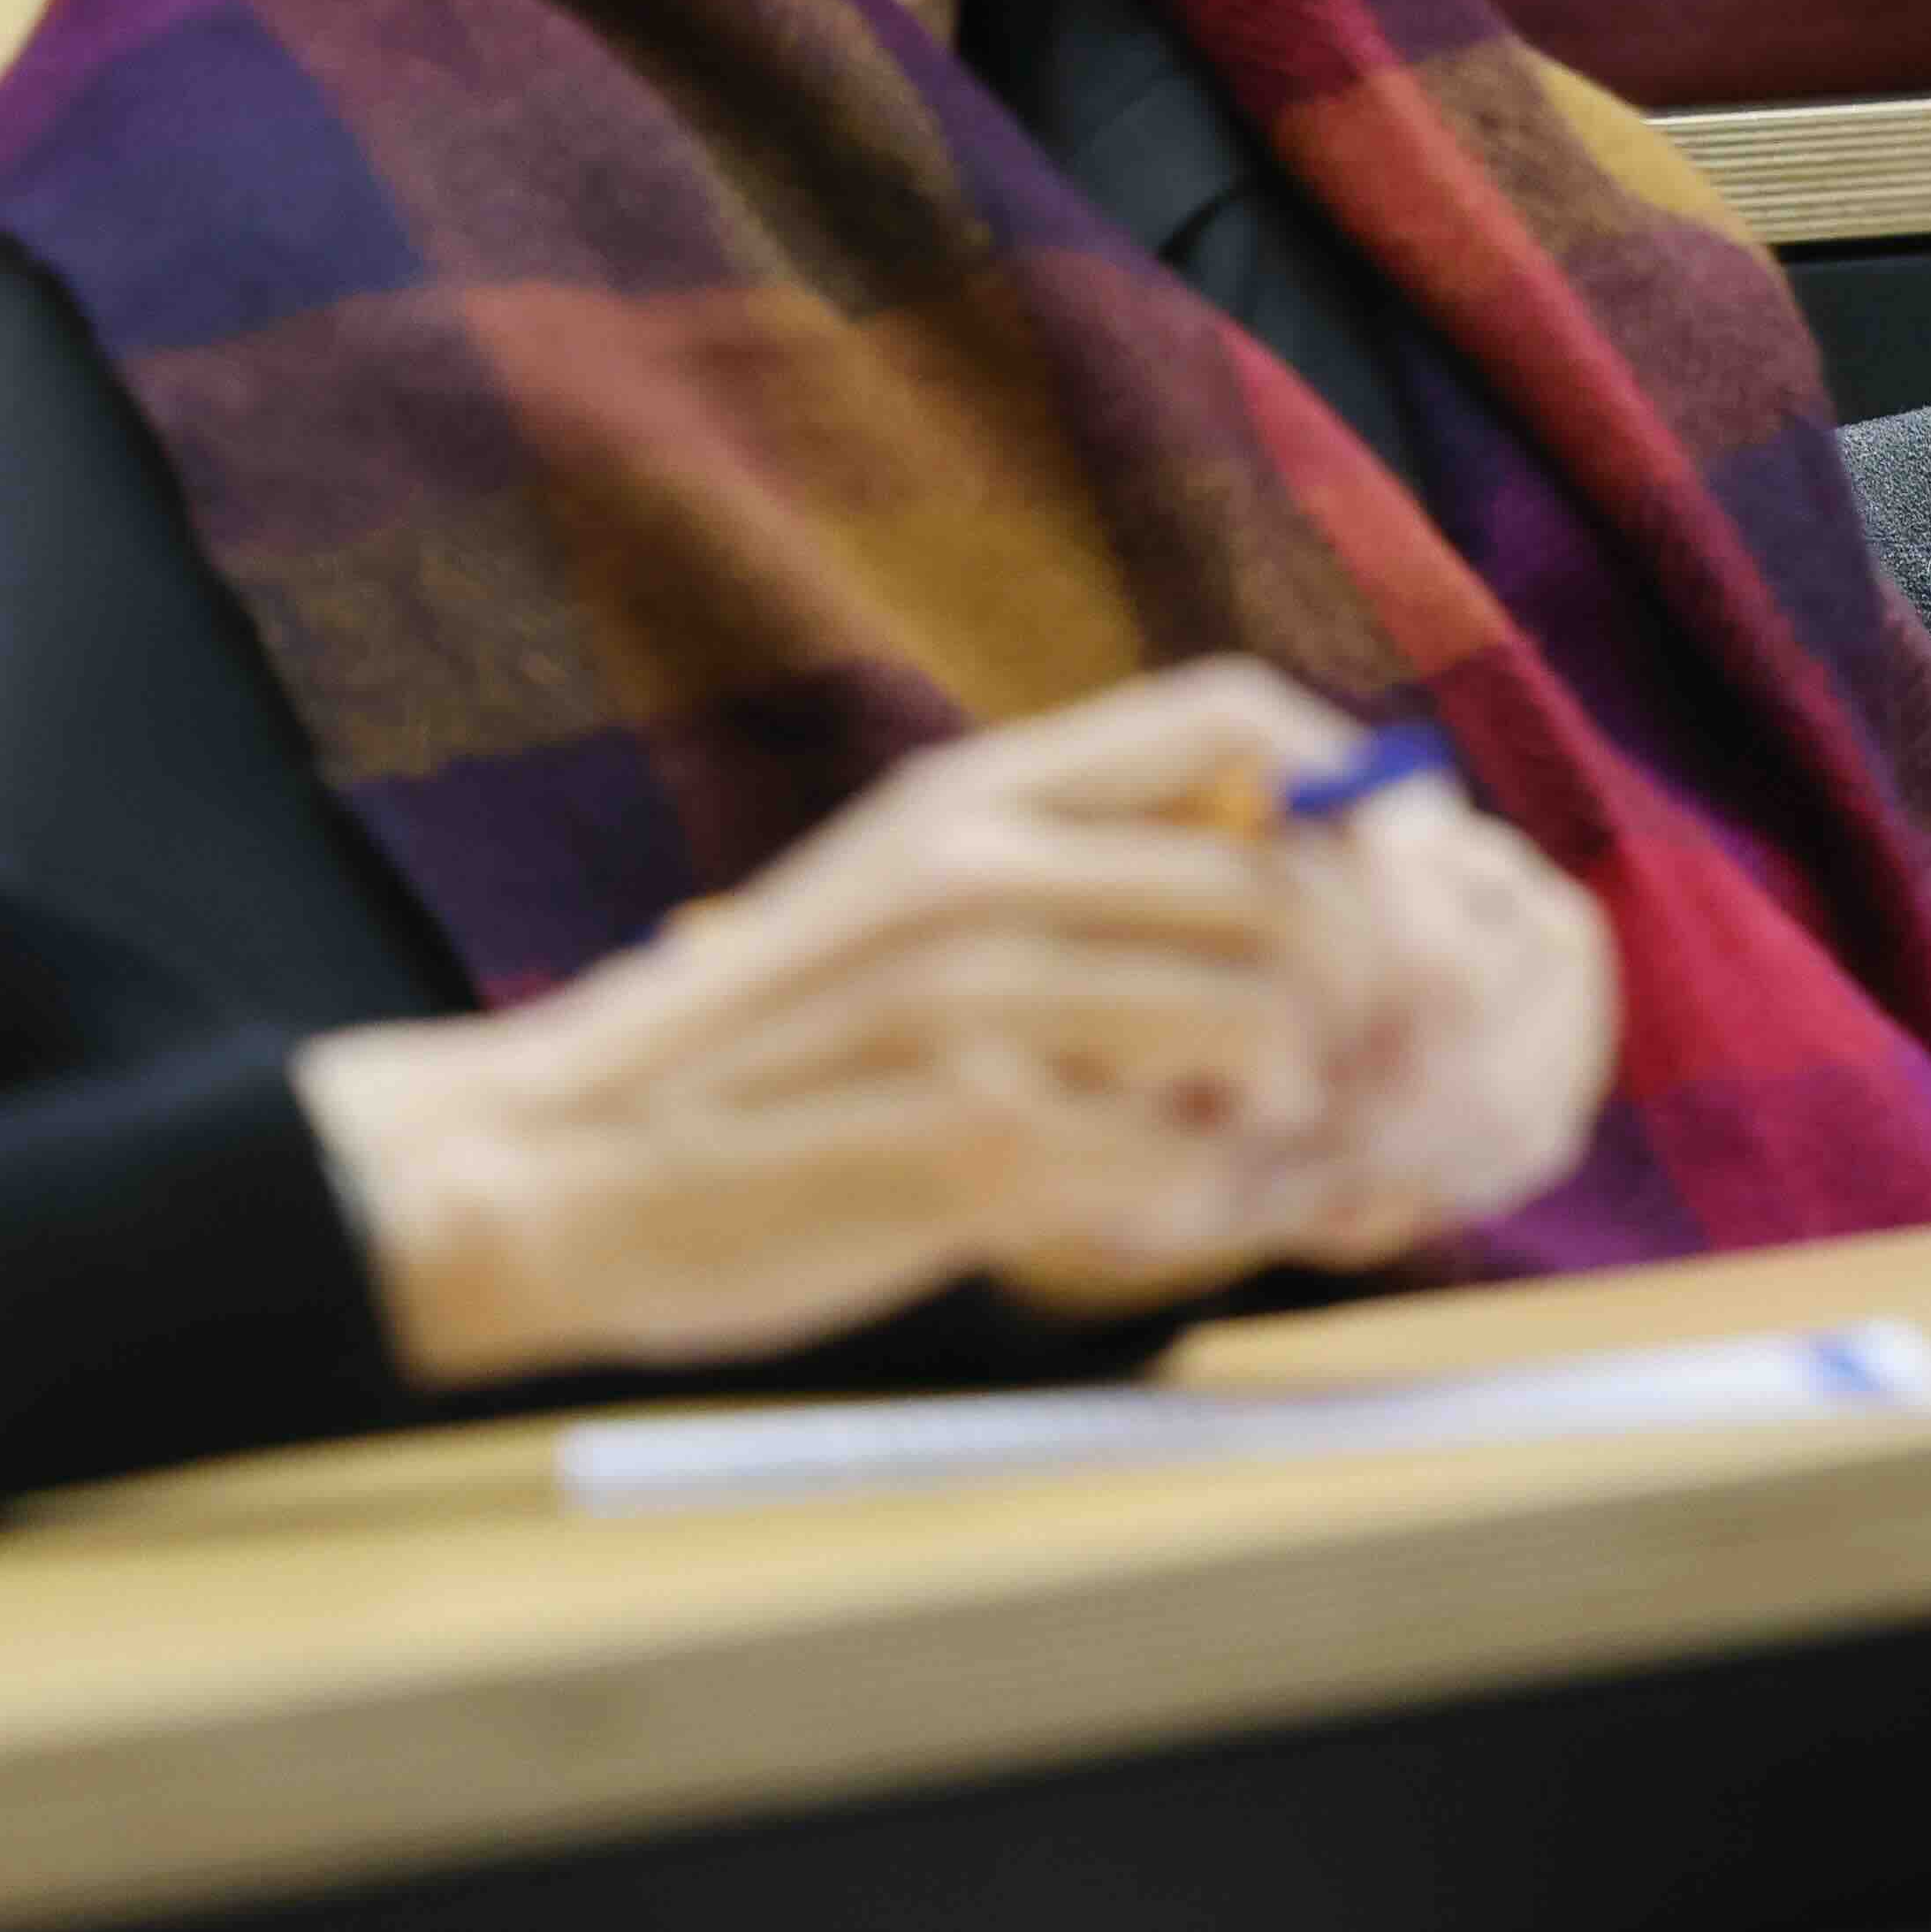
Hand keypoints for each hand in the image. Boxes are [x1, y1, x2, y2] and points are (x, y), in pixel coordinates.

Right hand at [290, 661, 1611, 1385]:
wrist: (551, 1164)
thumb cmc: (760, 1056)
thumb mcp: (910, 900)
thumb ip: (1073, 876)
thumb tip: (1298, 900)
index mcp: (979, 794)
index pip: (1239, 712)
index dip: (1352, 794)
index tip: (1379, 894)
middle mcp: (984, 869)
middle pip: (1290, 885)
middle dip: (1370, 999)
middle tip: (1359, 1085)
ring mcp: (970, 1002)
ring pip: (1262, 1020)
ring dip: (1295, 1108)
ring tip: (1243, 1152)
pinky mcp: (959, 1141)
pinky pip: (1174, 1165)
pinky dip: (1202, 1206)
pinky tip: (1155, 1219)